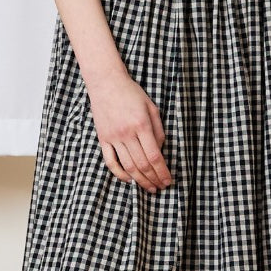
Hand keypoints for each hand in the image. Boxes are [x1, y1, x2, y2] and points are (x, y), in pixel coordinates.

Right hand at [86, 71, 172, 192]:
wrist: (106, 83)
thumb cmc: (131, 93)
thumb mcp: (152, 107)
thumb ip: (158, 130)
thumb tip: (160, 151)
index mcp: (142, 125)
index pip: (154, 156)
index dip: (162, 172)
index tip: (168, 181)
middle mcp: (127, 133)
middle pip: (142, 165)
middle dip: (153, 179)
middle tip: (160, 187)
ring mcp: (113, 137)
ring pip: (127, 166)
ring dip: (139, 180)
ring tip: (148, 188)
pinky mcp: (103, 139)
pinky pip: (110, 161)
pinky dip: (119, 174)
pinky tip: (128, 179)